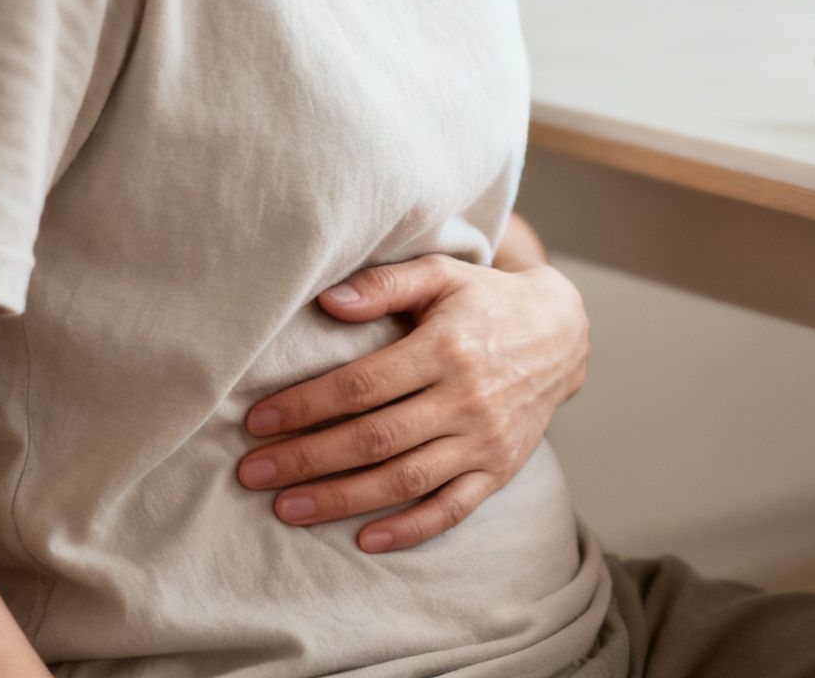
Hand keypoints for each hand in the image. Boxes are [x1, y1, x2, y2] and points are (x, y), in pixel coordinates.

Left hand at [236, 254, 588, 552]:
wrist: (562, 334)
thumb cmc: (486, 300)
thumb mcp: (441, 273)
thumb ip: (385, 284)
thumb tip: (327, 301)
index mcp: (444, 348)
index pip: (361, 386)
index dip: (304, 406)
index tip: (257, 423)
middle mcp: (466, 398)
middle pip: (374, 439)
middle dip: (306, 460)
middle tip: (252, 474)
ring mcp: (485, 440)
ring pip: (404, 480)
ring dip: (342, 500)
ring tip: (287, 509)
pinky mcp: (500, 469)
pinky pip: (452, 508)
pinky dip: (409, 529)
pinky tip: (364, 539)